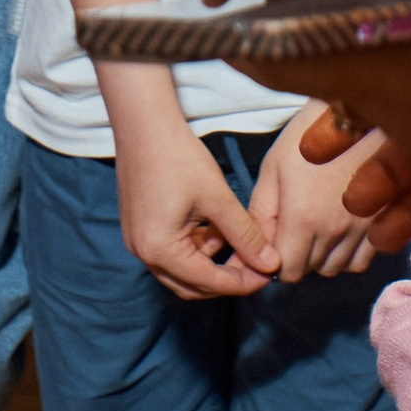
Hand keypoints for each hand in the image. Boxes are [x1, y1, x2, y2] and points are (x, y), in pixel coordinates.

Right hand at [115, 109, 272, 300]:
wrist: (144, 124)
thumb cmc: (179, 158)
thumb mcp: (219, 199)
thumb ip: (246, 236)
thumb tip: (271, 264)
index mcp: (160, 250)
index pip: (209, 282)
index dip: (244, 282)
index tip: (269, 275)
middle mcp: (143, 253)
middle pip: (192, 286)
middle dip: (226, 278)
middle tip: (257, 265)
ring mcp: (138, 242)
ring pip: (183, 271)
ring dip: (212, 262)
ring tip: (238, 240)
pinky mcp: (140, 229)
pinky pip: (173, 252)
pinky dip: (197, 248)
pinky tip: (216, 229)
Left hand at [248, 111, 382, 280]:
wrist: (359, 111)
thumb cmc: (309, 133)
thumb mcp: (273, 167)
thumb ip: (262, 213)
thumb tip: (255, 247)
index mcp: (304, 218)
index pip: (288, 271)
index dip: (277, 260)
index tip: (276, 240)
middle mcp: (337, 231)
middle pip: (313, 270)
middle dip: (299, 256)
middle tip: (295, 226)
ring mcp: (365, 229)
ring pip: (339, 267)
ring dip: (324, 255)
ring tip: (317, 224)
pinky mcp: (386, 221)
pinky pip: (363, 259)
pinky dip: (349, 252)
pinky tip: (340, 229)